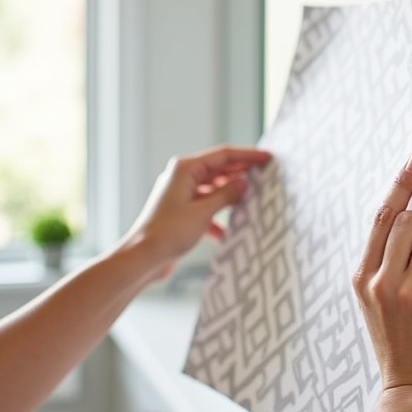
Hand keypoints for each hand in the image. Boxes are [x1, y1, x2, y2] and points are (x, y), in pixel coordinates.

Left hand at [123, 145, 270, 279]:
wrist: (144, 257)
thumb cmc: (168, 232)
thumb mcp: (203, 212)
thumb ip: (226, 195)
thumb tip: (243, 183)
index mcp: (185, 169)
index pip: (224, 155)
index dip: (248, 155)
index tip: (267, 158)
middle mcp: (182, 177)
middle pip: (219, 170)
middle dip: (241, 174)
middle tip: (265, 176)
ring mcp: (181, 195)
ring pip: (214, 189)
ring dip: (231, 196)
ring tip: (253, 200)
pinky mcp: (181, 212)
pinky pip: (206, 207)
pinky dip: (218, 216)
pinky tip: (230, 230)